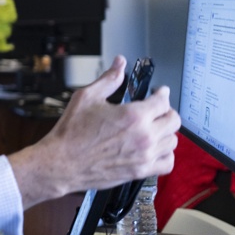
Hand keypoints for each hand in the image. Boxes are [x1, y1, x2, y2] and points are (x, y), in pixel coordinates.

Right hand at [7, 55, 179, 206]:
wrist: (61, 163)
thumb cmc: (71, 134)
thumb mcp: (86, 98)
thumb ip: (108, 80)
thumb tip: (119, 64)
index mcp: (133, 116)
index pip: (163, 101)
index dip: (162, 93)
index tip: (159, 92)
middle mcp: (143, 136)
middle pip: (173, 120)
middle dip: (166, 111)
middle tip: (157, 110)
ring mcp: (144, 156)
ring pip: (172, 141)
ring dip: (166, 132)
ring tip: (155, 129)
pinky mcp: (140, 171)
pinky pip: (167, 163)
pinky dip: (165, 155)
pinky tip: (155, 149)